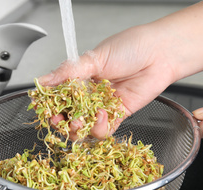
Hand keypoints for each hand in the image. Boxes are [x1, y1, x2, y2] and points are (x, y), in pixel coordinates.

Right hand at [39, 24, 176, 138]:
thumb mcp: (94, 57)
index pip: (59, 96)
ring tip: (80, 120)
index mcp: (81, 77)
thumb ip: (68, 72)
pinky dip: (99, 127)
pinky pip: (104, 129)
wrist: (160, 54)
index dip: (51, 105)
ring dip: (79, 127)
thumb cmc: (130, 47)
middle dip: (62, 121)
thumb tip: (42, 81)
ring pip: (85, 126)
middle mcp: (91, 93)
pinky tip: (101, 116)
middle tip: (59, 120)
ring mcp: (104, 105)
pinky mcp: (119, 114)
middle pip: (70, 115)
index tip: (45, 110)